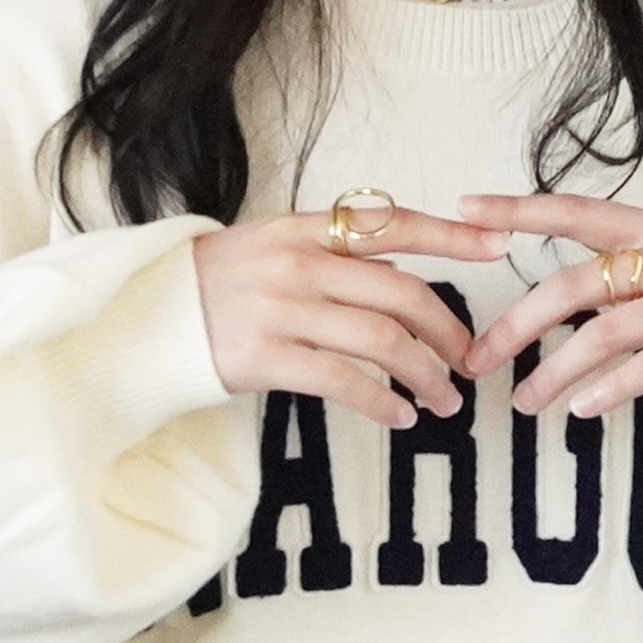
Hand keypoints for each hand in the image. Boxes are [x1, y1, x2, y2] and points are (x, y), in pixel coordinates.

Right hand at [193, 206, 511, 429]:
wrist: (144, 320)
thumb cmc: (217, 289)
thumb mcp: (273, 250)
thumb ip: (333, 259)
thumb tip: (402, 277)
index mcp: (305, 229)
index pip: (392, 225)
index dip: (451, 236)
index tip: (498, 246)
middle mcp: (298, 263)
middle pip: (401, 294)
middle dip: (448, 333)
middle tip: (468, 363)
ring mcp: (281, 310)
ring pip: (382, 343)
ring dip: (425, 377)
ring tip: (444, 402)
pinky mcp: (265, 358)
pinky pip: (344, 383)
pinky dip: (383, 403)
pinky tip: (401, 417)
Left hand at [453, 191, 642, 416]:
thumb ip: (622, 265)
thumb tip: (557, 296)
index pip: (572, 212)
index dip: (518, 210)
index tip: (467, 209)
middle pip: (571, 288)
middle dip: (516, 326)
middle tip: (478, 358)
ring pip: (603, 336)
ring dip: (554, 373)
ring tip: (524, 401)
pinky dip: (609, 390)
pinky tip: (580, 410)